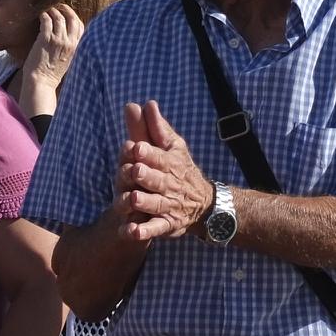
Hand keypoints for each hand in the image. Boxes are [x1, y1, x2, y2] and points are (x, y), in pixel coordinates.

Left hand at [20, 4, 85, 114]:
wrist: (42, 82)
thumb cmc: (53, 74)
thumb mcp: (69, 60)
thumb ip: (71, 48)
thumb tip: (68, 38)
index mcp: (78, 47)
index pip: (81, 26)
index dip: (75, 17)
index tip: (69, 13)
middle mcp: (70, 42)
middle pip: (72, 18)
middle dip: (66, 9)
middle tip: (59, 6)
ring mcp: (58, 40)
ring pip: (59, 17)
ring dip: (53, 11)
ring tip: (48, 10)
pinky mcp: (45, 39)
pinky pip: (47, 21)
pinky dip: (45, 15)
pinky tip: (41, 15)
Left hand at [117, 101, 213, 241]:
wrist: (205, 204)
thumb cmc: (181, 170)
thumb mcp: (172, 147)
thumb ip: (155, 128)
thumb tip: (145, 103)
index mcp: (170, 163)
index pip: (158, 156)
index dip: (146, 152)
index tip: (134, 147)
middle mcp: (169, 184)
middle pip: (156, 180)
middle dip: (145, 175)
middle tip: (134, 171)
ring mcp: (168, 205)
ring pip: (155, 204)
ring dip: (143, 202)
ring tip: (131, 200)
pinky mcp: (167, 225)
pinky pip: (155, 229)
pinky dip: (143, 232)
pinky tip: (129, 232)